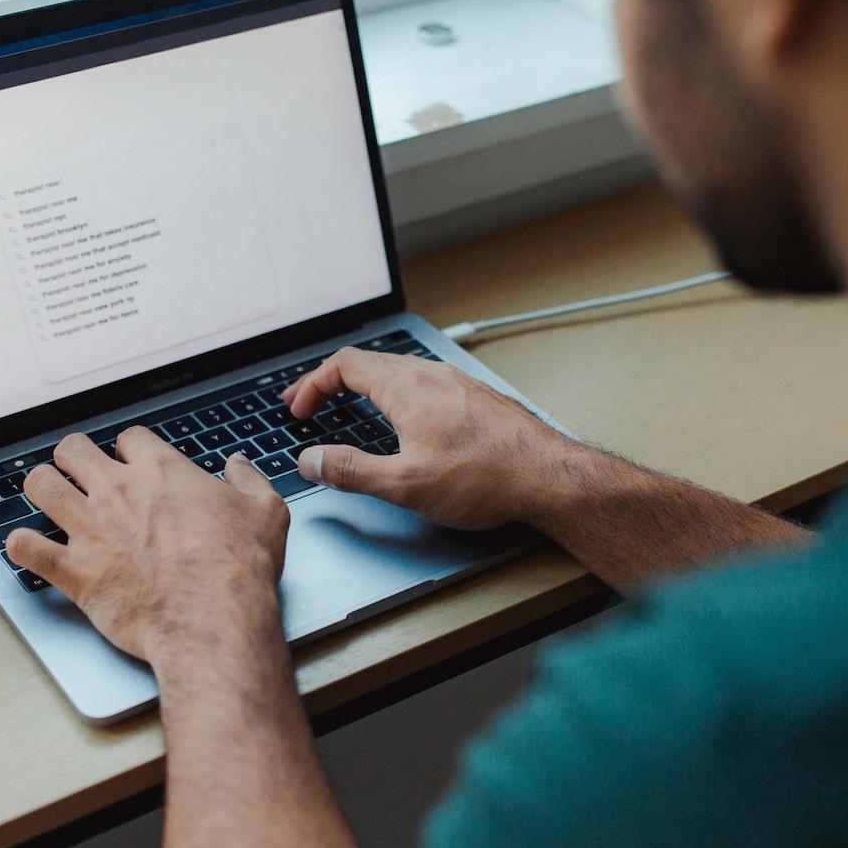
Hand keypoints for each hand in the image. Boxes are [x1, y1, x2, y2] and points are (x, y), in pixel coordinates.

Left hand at [4, 428, 289, 661]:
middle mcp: (118, 492)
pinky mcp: (74, 570)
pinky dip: (22, 546)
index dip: (130, 450)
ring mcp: (90, 529)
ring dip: (40, 487)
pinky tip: (26, 546)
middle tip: (78, 471)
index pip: (129, 439)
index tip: (133, 462)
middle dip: (73, 457)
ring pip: (40, 486)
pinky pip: (26, 548)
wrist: (211, 616)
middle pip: (73, 450)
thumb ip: (248, 481)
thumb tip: (239, 465)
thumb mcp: (265, 512)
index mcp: (161, 471)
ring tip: (45, 495)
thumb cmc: (238, 567)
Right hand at [282, 347, 578, 529]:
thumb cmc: (486, 478)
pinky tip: (403, 420)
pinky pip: (423, 384)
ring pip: (398, 372)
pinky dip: (395, 395)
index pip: (343, 365)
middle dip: (331, 383)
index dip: (311, 385)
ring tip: (349, 408)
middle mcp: (431, 376)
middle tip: (311, 405)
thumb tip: (311, 461)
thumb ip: (350, 471)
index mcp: (406, 387)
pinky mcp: (475, 399)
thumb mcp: (404, 484)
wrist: (549, 477)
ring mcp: (456, 384)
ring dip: (364, 387)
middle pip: (368, 363)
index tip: (297, 409)